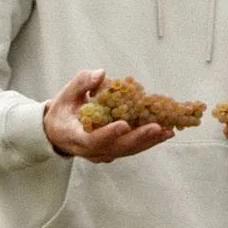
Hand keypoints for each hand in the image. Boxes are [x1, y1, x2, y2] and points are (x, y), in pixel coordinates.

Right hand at [42, 70, 174, 163]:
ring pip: (127, 150)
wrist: (59, 132)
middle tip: (157, 127)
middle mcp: (90, 150)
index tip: (124, 124)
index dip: (108, 134)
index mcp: (74, 136)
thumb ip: (81, 84)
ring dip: (149, 141)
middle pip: (116, 147)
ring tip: (168, 130)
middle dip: (137, 138)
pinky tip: (166, 133)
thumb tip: (100, 74)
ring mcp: (103, 153)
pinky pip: (132, 149)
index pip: (92, 139)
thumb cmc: (63, 112)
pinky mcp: (113, 152)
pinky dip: (149, 142)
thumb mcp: (65, 95)